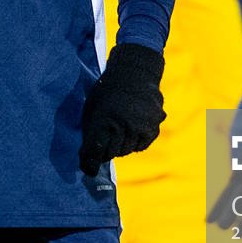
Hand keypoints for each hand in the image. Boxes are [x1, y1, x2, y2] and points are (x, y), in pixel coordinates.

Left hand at [79, 43, 165, 175]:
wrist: (134, 73)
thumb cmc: (106, 91)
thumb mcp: (92, 108)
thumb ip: (90, 132)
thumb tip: (87, 158)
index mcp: (102, 120)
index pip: (95, 152)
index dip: (89, 162)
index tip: (88, 169)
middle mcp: (122, 126)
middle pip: (111, 153)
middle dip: (104, 151)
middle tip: (103, 145)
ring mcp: (140, 127)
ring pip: (126, 150)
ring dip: (120, 146)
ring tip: (117, 132)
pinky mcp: (153, 127)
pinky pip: (141, 145)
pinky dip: (134, 142)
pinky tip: (130, 130)